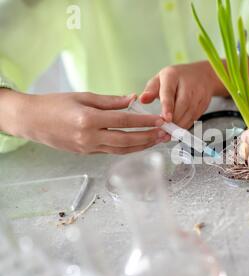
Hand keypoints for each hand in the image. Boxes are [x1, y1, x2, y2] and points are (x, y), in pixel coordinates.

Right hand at [0, 90, 167, 153]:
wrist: (32, 120)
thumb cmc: (55, 104)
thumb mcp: (83, 97)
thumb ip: (110, 101)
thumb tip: (132, 99)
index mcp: (89, 120)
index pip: (124, 121)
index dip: (144, 121)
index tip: (160, 120)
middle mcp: (90, 137)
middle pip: (127, 140)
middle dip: (149, 138)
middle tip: (165, 134)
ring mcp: (88, 148)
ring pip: (121, 150)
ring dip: (142, 146)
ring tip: (157, 141)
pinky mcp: (87, 153)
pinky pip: (112, 152)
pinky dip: (128, 149)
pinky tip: (140, 144)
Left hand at [140, 61, 224, 128]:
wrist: (203, 75)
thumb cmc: (177, 78)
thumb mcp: (161, 79)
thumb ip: (151, 90)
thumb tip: (142, 99)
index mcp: (173, 76)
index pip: (170, 92)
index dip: (168, 107)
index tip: (166, 119)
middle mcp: (188, 85)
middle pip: (182, 105)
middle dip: (173, 121)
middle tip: (163, 132)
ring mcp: (198, 95)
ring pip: (189, 114)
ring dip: (179, 126)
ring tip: (167, 135)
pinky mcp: (203, 105)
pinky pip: (194, 118)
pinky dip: (185, 126)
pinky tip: (177, 132)